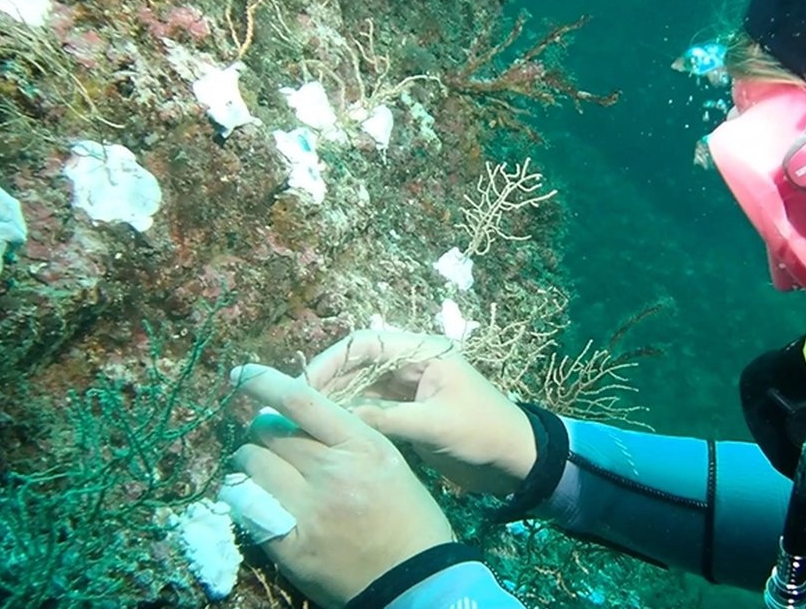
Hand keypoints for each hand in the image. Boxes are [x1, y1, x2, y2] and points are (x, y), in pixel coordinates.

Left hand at [230, 363, 452, 608]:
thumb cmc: (410, 518)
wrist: (417, 579)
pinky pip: (246, 507)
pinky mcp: (290, 545)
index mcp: (363, 446)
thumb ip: (345, 439)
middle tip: (269, 445)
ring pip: (251, 466)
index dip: (265, 383)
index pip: (302, 401)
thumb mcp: (387, 463)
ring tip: (262, 474)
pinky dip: (244, 499)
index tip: (241, 375)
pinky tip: (253, 502)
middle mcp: (333, 472)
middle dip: (262, 434)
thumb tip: (294, 422)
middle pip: (269, 433)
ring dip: (250, 465)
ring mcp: (309, 510)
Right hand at [302, 329, 537, 496]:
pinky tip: (323, 432)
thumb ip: (388, 419)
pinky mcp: (405, 414)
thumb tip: (336, 418)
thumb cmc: (484, 433)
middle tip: (289, 409)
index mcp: (423, 352)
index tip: (302, 387)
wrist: (515, 461)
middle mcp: (411, 364)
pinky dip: (347, 418)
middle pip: (355, 364)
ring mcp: (407, 390)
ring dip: (332, 401)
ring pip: (357, 388)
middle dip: (324, 382)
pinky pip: (367, 409)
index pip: (364, 344)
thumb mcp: (436, 426)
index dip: (330, 362)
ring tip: (298, 422)